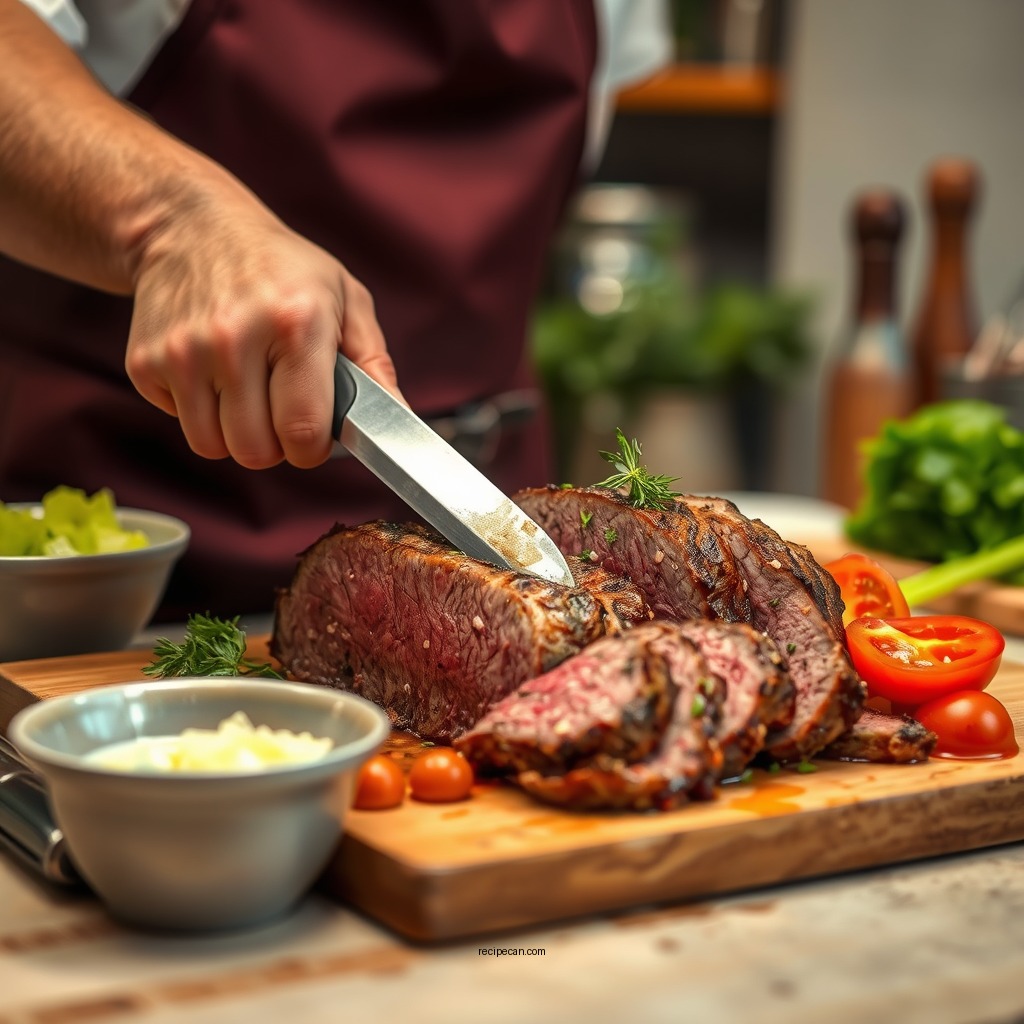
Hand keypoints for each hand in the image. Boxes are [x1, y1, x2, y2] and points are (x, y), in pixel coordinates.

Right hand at [124, 196, 398, 469]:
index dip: (312, 447)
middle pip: (256, 452)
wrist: (188, 225)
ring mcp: (183, 351)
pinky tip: (212, 373)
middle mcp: (234, 338)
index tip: (312, 432)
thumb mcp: (345, 299)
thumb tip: (400, 423)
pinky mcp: (145, 362)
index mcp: (295, 323)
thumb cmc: (280, 267)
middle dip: (274, 443)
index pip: (302, 432)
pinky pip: (180, 424)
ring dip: (235, 432)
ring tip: (247, 390)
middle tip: (278, 407)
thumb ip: (375, 366)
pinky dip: (199, 411)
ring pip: (213, 447)